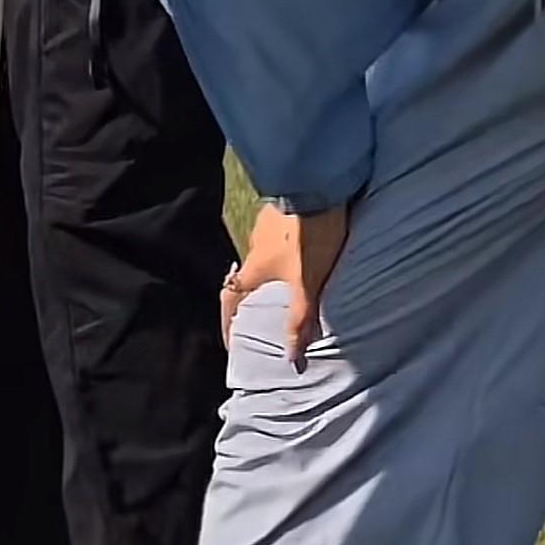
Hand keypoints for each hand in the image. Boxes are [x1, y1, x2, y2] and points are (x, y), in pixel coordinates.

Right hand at [221, 200, 349, 371]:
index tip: (231, 342)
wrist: (316, 183)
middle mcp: (253, 245)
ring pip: (265, 255)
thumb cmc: (309, 237)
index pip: (231, 299)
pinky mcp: (282, 208)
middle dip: (255, 297)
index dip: (228, 323)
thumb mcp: (307, 284)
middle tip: (268, 314)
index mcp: (254, 267)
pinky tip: (304, 251)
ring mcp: (266, 224)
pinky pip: (279, 236)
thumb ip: (299, 320)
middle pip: (248, 277)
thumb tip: (291, 360)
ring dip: (274, 271)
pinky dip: (286, 250)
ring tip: (293, 284)